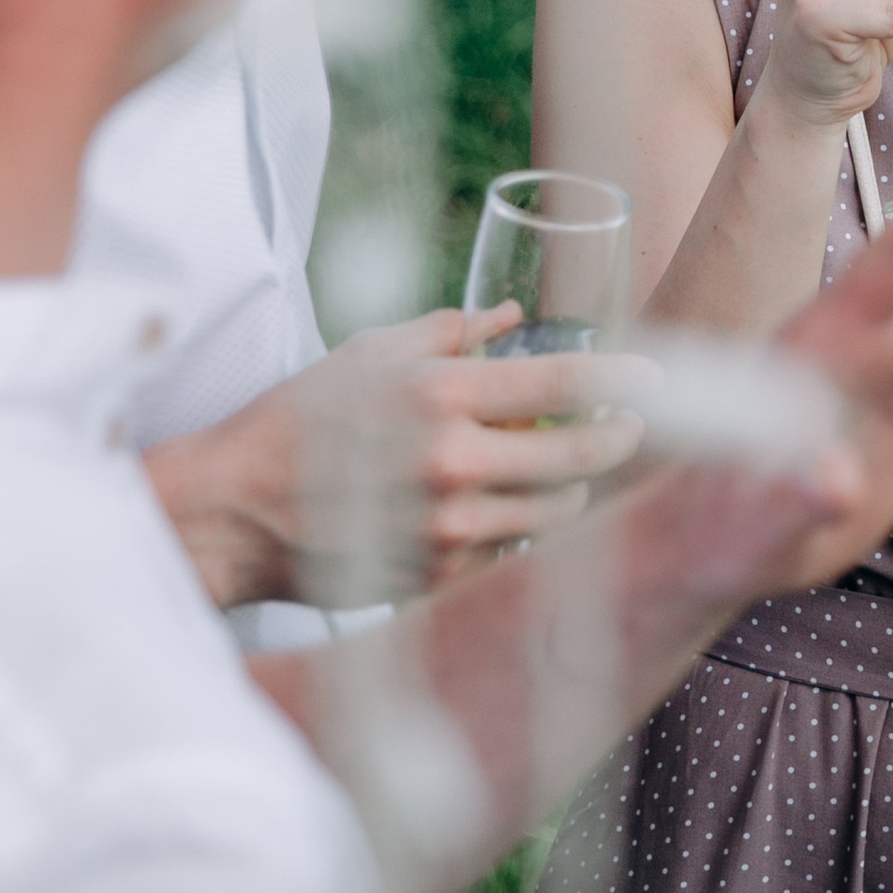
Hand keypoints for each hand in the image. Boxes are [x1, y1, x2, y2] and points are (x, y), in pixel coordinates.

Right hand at [144, 306, 646, 610]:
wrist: (237, 510)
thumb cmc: (301, 418)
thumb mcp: (369, 353)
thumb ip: (450, 331)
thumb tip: (513, 315)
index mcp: (440, 394)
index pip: (565, 383)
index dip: (624, 381)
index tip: (656, 380)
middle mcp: (451, 461)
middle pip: (580, 455)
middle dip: (617, 440)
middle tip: (629, 429)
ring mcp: (446, 527)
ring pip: (557, 512)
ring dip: (573, 490)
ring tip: (566, 472)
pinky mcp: (436, 578)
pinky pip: (510, 552)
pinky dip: (519, 532)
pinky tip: (506, 512)